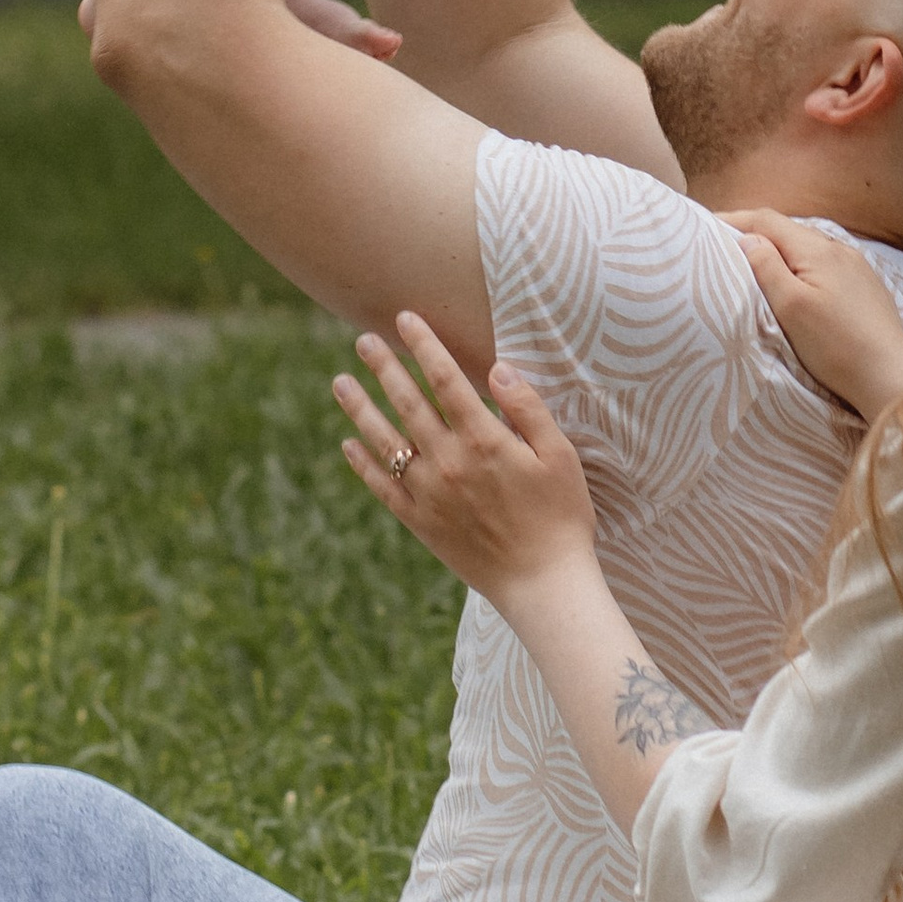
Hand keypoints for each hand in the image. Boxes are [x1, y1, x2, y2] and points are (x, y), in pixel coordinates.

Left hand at [334, 313, 600, 606]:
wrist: (544, 584)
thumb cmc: (562, 517)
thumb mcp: (560, 455)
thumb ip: (528, 408)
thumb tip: (497, 368)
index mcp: (485, 440)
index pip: (446, 379)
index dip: (424, 345)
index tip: (405, 317)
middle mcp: (449, 462)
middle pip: (408, 403)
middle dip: (385, 367)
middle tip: (363, 340)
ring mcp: (429, 494)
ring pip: (385, 441)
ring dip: (360, 408)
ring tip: (340, 381)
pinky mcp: (420, 523)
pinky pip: (382, 488)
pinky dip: (362, 464)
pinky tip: (348, 443)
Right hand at [723, 209, 902, 419]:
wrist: (889, 378)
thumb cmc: (835, 347)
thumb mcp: (790, 307)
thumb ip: (766, 267)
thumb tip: (748, 238)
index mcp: (818, 249)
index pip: (767, 220)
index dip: (735, 219)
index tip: (706, 225)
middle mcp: (840, 249)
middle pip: (788, 230)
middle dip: (756, 233)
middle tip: (725, 245)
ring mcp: (858, 268)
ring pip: (808, 248)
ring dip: (780, 250)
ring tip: (756, 263)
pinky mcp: (867, 288)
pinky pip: (826, 265)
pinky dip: (802, 266)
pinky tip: (798, 282)